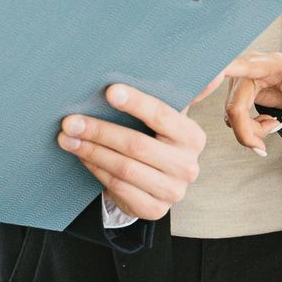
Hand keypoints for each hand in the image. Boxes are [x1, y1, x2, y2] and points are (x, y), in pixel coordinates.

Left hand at [58, 83, 206, 221]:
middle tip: (70, 121)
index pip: (163, 116)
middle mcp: (188, 166)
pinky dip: (96, 170)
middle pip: (136, 145)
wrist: (155, 182)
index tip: (109, 91)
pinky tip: (82, 156)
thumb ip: (179, 94)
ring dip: (91, 151)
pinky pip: (118, 187)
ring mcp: (173, 191)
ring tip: (67, 138)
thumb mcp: (166, 118)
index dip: (136, 103)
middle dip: (99, 131)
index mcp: (193, 137)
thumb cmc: (154, 139)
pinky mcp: (155, 209)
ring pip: (123, 168)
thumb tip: (214, 72)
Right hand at [218, 52, 281, 153]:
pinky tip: (266, 123)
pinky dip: (248, 127)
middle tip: (261, 147)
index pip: (239, 67)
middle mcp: (250, 69)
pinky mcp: (242, 93)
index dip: (218, 74)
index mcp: (267, 64)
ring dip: (249, 130)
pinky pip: (235, 115)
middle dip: (246, 130)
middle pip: (234, 105)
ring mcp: (244, 81)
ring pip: (232, 114)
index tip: (204, 80)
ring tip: (274, 126)